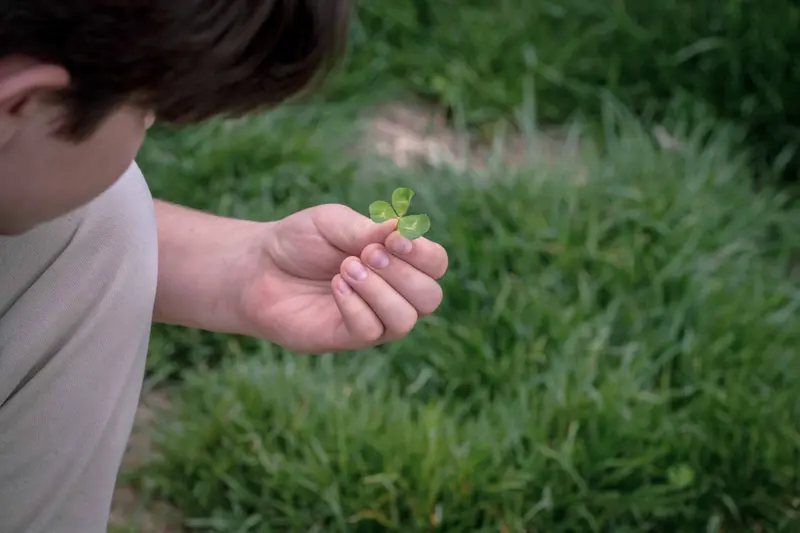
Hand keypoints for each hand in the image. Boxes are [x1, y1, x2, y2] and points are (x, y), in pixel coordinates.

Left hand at [239, 204, 447, 353]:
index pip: (436, 264)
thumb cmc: (300, 242)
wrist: (256, 268)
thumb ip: (367, 229)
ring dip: (379, 291)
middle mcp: (393, 294)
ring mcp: (372, 320)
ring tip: (346, 268)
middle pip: (430, 297)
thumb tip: (402, 227)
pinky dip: (356, 306)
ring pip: (405, 320)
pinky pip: (369, 332)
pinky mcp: (345, 338)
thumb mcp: (333, 223)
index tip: (395, 237)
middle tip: (366, 254)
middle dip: (403, 274)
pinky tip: (335, 286)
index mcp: (397, 262)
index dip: (424, 253)